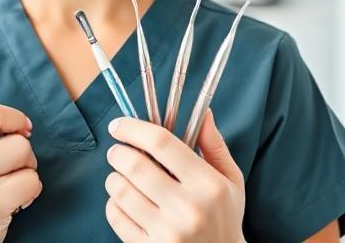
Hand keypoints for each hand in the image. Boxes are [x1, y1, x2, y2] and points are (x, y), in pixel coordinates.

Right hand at [0, 104, 40, 242]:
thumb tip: (21, 124)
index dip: (13, 118)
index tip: (21, 129)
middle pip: (16, 140)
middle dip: (23, 152)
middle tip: (11, 168)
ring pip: (26, 158)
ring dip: (27, 171)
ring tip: (10, 185)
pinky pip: (32, 183)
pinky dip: (31, 191)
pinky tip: (14, 201)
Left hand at [104, 109, 244, 242]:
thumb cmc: (224, 218)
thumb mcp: (230, 181)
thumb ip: (214, 146)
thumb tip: (205, 113)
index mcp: (208, 185)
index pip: (162, 143)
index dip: (134, 128)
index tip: (119, 125)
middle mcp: (188, 208)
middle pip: (135, 165)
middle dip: (118, 152)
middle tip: (117, 152)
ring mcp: (168, 232)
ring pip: (121, 190)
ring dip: (113, 178)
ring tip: (121, 177)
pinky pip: (116, 217)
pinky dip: (113, 204)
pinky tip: (124, 202)